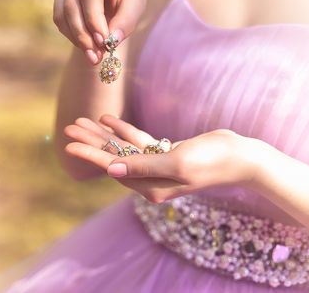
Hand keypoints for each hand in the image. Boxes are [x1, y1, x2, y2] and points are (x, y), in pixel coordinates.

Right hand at [53, 0, 146, 63]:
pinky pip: (59, 19)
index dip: (94, 19)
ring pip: (63, 13)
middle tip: (96, 56)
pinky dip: (72, 36)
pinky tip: (87, 46)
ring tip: (94, 56)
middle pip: (73, 3)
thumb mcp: (135, 7)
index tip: (104, 42)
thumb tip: (111, 41)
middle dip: (84, 33)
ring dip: (77, 38)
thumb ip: (126, 22)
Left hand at [64, 115, 263, 202]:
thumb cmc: (212, 160)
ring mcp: (157, 167)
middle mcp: (150, 180)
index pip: (112, 168)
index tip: (68, 145)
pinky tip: (108, 120)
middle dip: (90, 143)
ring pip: (122, 148)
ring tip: (81, 120)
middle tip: (68, 127)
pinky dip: (124, 131)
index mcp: (151, 188)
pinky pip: (138, 141)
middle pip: (112, 158)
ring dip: (102, 135)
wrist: (240, 156)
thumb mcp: (177, 162)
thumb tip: (110, 169)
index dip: (89, 155)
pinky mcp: (165, 154)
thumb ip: (143, 167)